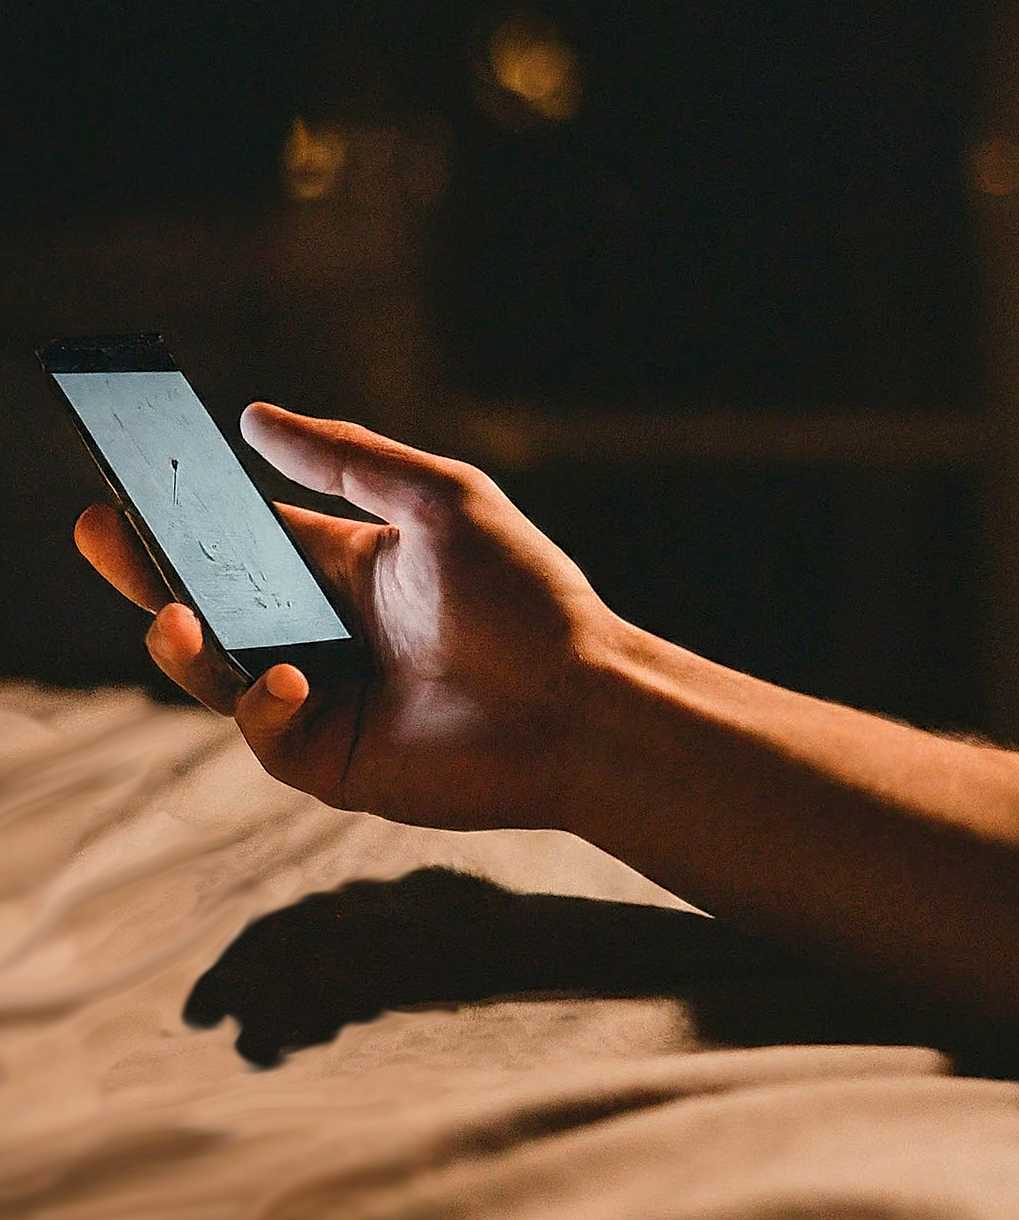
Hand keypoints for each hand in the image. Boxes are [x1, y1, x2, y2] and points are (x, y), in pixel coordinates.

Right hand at [74, 403, 614, 828]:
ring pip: (223, 673)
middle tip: (97, 534)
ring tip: (175, 613)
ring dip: (186, 644)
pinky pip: (264, 733)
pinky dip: (261, 705)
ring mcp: (329, 700)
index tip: (135, 485)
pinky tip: (289, 680)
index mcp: (353, 570)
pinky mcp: (334, 761)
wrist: (578, 703)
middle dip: (155, 575)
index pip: (251, 542)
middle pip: (219, 605)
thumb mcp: (439, 500)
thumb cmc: (523, 596)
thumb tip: (253, 416)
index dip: (193, 518)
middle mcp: (333, 634)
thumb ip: (345, 461)